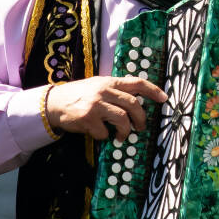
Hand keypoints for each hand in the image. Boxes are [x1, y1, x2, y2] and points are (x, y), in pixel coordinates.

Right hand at [45, 76, 168, 140]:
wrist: (53, 103)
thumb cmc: (78, 95)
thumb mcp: (97, 86)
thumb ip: (114, 90)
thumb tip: (136, 102)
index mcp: (109, 82)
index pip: (137, 82)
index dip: (153, 90)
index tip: (164, 98)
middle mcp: (104, 91)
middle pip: (134, 104)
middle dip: (141, 119)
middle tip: (140, 127)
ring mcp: (96, 104)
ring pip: (123, 119)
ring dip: (125, 131)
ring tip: (121, 136)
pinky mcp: (88, 118)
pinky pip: (104, 132)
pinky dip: (104, 136)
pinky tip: (99, 134)